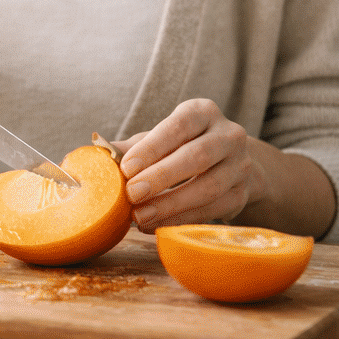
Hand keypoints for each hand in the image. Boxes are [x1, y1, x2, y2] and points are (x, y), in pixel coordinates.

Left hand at [113, 99, 262, 233]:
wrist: (229, 163)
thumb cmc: (182, 146)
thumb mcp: (159, 139)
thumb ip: (131, 146)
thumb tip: (96, 153)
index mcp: (202, 112)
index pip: (178, 126)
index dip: (152, 148)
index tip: (126, 168)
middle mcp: (228, 135)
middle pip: (196, 156)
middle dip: (161, 177)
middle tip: (132, 195)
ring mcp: (240, 166)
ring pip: (208, 187)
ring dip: (170, 205)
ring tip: (139, 217)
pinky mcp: (242, 194)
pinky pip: (213, 211)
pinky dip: (182, 220)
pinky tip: (156, 226)